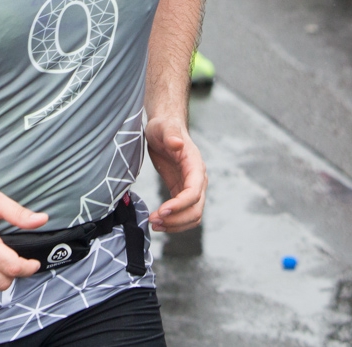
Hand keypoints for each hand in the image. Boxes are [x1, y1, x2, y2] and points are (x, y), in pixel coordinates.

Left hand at [146, 117, 205, 231]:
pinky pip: (183, 214)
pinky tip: (157, 222)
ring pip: (192, 216)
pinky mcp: (181, 192)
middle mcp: (197, 180)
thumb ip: (171, 134)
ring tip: (154, 224)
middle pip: (195, 209)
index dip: (180, 204)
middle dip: (176, 219)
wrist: (164, 128)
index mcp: (195, 166)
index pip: (194, 192)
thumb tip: (178, 143)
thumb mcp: (163, 127)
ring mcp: (191, 188)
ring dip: (175, 225)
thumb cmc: (164, 127)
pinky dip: (172, 222)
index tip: (162, 210)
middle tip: (154, 220)